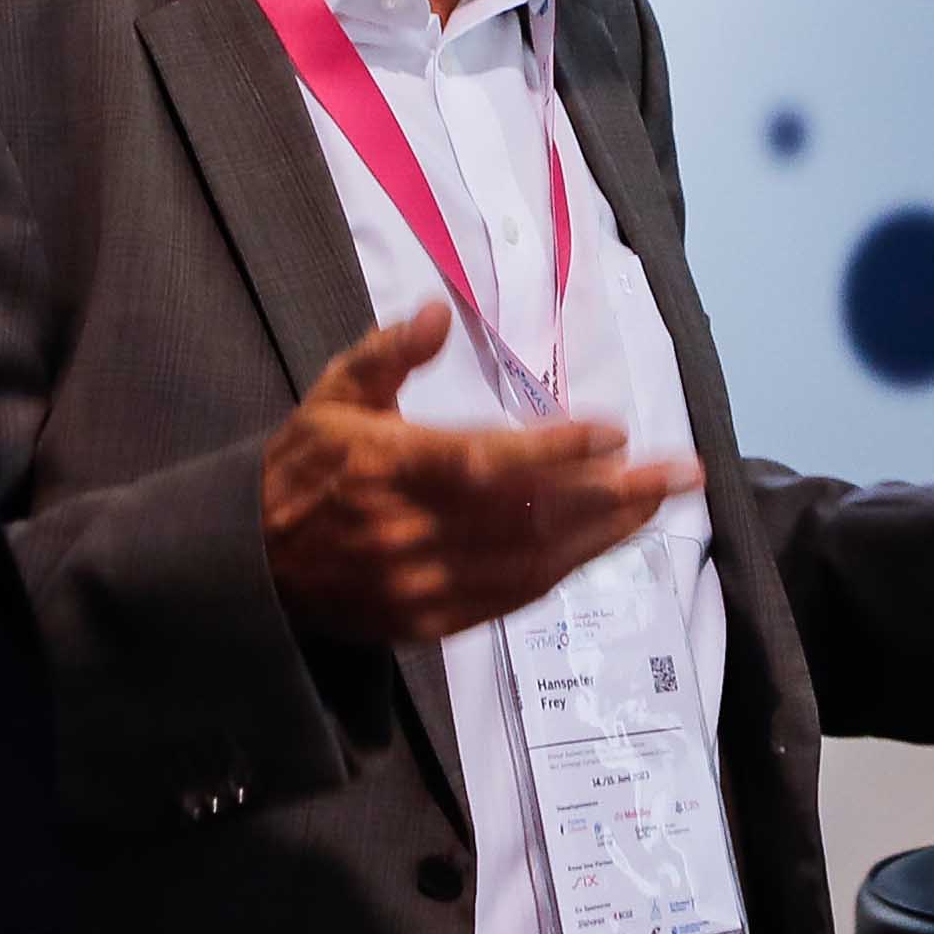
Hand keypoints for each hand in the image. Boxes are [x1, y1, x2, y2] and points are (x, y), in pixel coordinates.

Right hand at [260, 303, 702, 646]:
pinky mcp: (432, 622)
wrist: (252, 566)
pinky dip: (567, 569)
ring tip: (660, 502)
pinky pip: (516, 598)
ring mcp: (425, 586)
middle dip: (616, 494)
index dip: (558, 450)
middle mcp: (412, 535)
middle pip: (532, 518)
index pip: (489, 462)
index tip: (615, 431)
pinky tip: (605, 542)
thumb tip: (437, 311)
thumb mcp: (332, 397)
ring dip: (607, 533)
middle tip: (680, 471)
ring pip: (535, 563)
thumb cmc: (301, 470)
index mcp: (388, 470)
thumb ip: (386, 354)